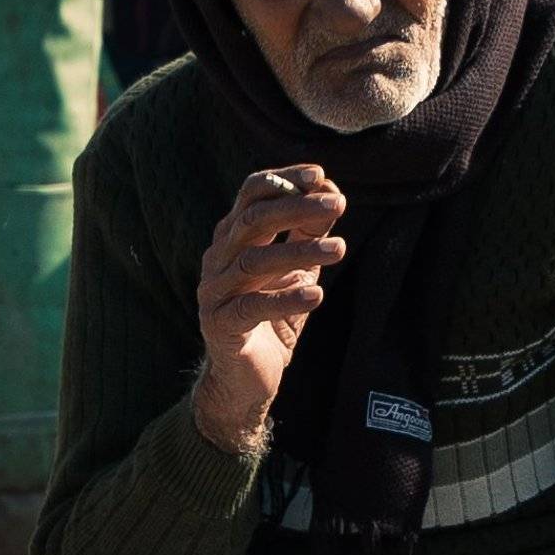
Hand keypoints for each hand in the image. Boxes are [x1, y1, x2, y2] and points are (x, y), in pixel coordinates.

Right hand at [194, 165, 345, 453]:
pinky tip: (315, 295)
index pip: (252, 194)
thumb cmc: (270, 317)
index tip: (321, 175)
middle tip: (338, 204)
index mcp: (233, 237)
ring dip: (300, 252)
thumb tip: (333, 195)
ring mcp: (214, 291)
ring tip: (340, 250)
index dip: (284, 180)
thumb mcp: (295, 270)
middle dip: (296, 207)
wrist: (244, 378)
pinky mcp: (220, 325)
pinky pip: (252, 307)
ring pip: (254, 261)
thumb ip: (307, 234)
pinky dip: (284, 299)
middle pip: (252, 220)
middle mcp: (218, 258)